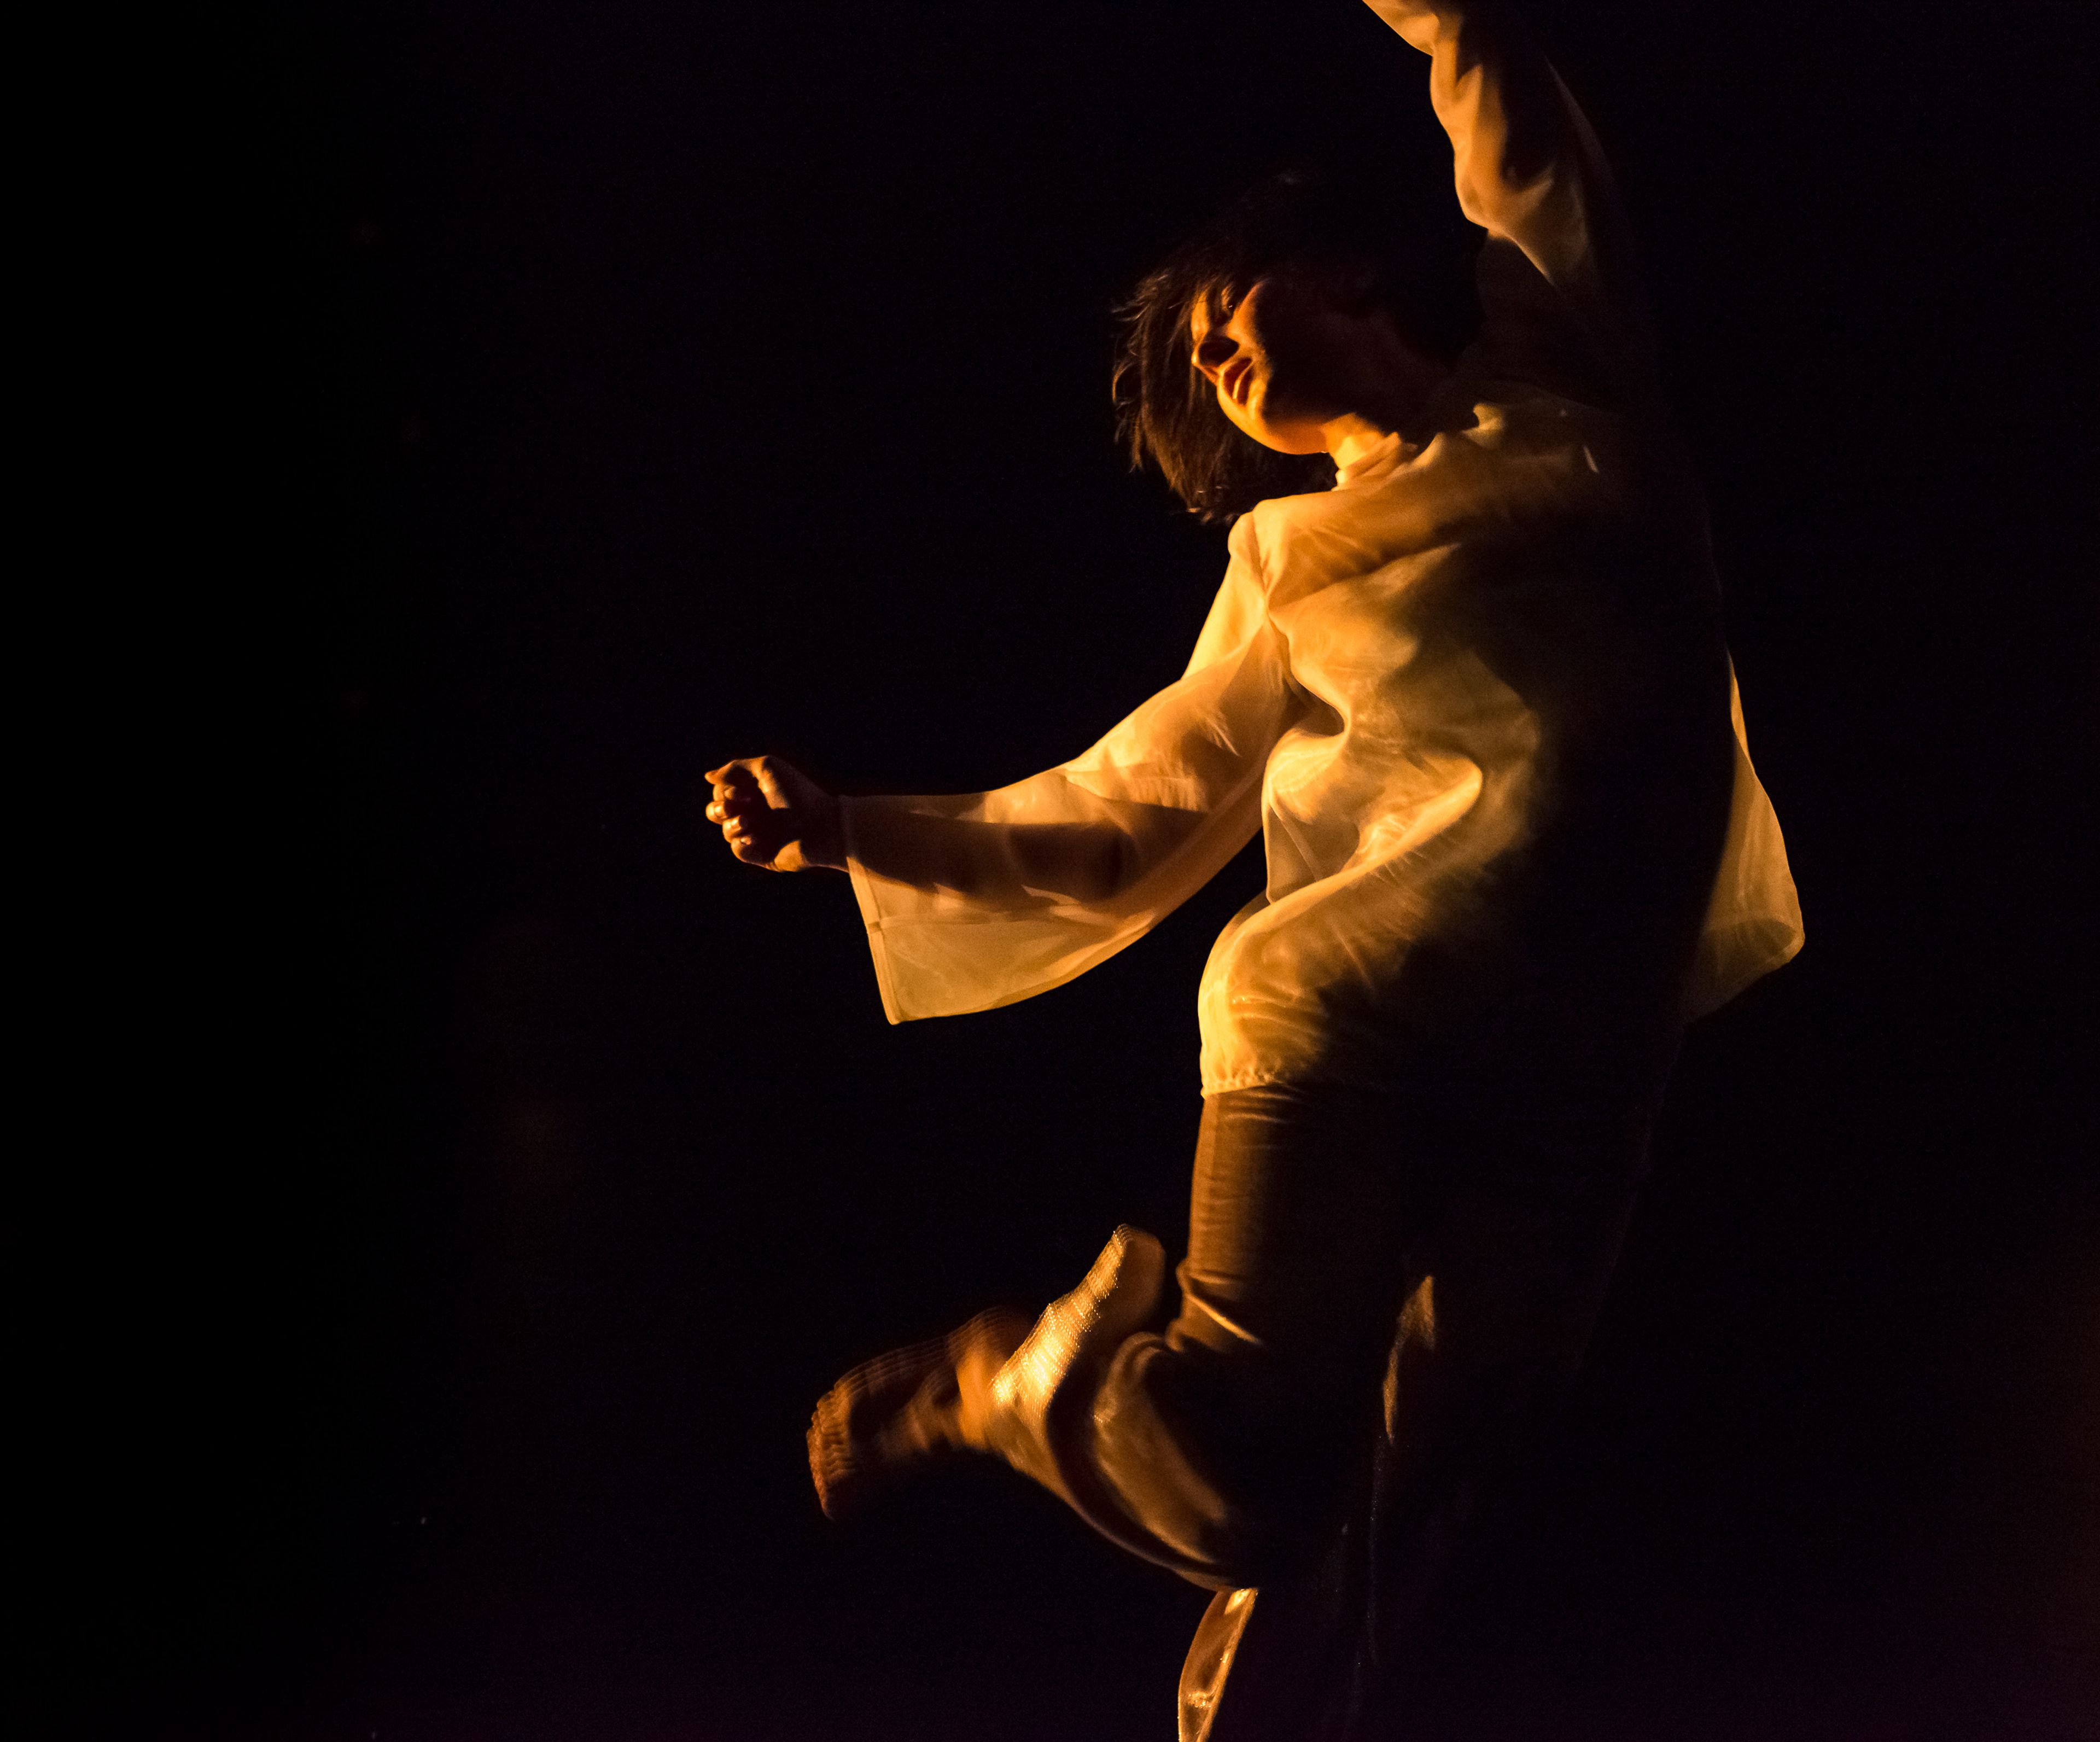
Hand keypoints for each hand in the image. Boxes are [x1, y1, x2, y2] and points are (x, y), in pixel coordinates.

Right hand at [703, 755, 844, 872]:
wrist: (821, 826)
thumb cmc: (797, 794)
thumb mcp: (767, 768)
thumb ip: (735, 768)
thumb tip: (708, 777)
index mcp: (755, 791)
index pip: (722, 792)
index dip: (725, 791)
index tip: (744, 791)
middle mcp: (755, 812)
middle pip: (716, 812)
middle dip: (719, 809)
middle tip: (733, 807)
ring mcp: (758, 834)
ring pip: (726, 831)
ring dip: (732, 825)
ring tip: (748, 822)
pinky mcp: (762, 854)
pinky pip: (738, 850)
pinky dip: (741, 843)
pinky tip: (755, 838)